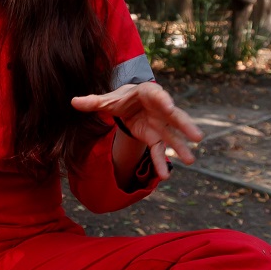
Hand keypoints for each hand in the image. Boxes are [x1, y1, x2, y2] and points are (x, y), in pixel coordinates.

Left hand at [71, 82, 203, 179]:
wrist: (128, 104)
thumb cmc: (121, 98)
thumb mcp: (107, 99)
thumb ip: (93, 102)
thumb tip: (73, 102)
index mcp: (147, 93)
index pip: (158, 95)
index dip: (164, 100)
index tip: (170, 107)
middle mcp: (160, 109)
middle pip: (174, 117)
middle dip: (185, 126)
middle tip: (197, 137)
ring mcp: (160, 124)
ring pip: (172, 136)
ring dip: (181, 148)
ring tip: (190, 160)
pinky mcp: (155, 137)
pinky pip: (159, 150)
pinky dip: (160, 162)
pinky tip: (164, 176)